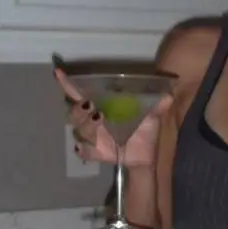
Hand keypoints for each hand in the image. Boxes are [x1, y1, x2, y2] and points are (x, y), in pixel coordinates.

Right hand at [53, 67, 172, 169]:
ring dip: (86, 126)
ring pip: (79, 130)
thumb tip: (168, 97)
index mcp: (103, 106)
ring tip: (100, 120)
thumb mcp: (152, 116)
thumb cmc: (144, 130)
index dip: (68, 84)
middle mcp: (94, 121)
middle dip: (79, 110)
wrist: (147, 155)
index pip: (81, 94)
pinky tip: (94, 148)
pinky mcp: (98, 153)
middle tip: (91, 107)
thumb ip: (157, 107)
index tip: (59, 74)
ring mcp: (94, 138)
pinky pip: (85, 152)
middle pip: (75, 113)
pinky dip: (86, 150)